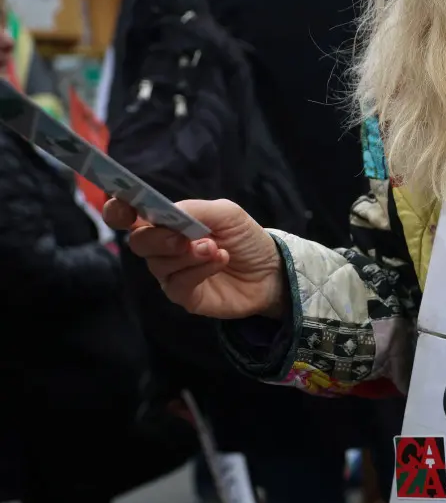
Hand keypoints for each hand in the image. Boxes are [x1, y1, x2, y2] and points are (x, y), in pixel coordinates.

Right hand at [103, 198, 285, 319]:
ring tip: (215, 249)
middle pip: (138, 242)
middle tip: (183, 238)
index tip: (122, 207)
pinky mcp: (184, 295)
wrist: (271, 271)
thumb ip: (194, 209)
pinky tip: (219, 261)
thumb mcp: (226, 213)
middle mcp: (162, 248)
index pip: (128, 215)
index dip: (117, 209)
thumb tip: (166, 212)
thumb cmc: (245, 238)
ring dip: (187, 254)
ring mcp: (171, 273)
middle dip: (157, 237)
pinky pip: (178, 283)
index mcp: (166, 222)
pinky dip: (198, 270)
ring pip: (158, 263)